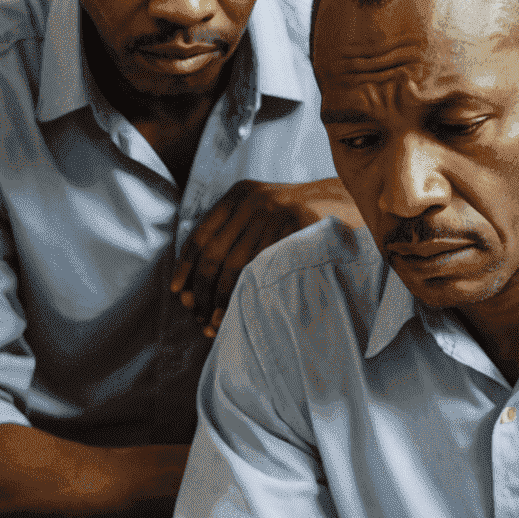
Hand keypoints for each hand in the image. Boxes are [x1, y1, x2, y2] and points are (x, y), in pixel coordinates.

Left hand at [171, 181, 324, 336]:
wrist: (341, 202)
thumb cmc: (294, 218)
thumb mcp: (261, 209)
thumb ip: (233, 230)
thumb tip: (195, 280)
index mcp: (238, 195)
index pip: (200, 234)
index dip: (185, 265)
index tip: (177, 290)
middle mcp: (251, 201)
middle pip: (213, 252)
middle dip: (200, 289)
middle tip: (196, 313)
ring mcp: (272, 215)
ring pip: (234, 265)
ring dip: (219, 298)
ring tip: (212, 322)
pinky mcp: (292, 230)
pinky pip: (261, 269)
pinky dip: (244, 294)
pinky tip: (237, 310)